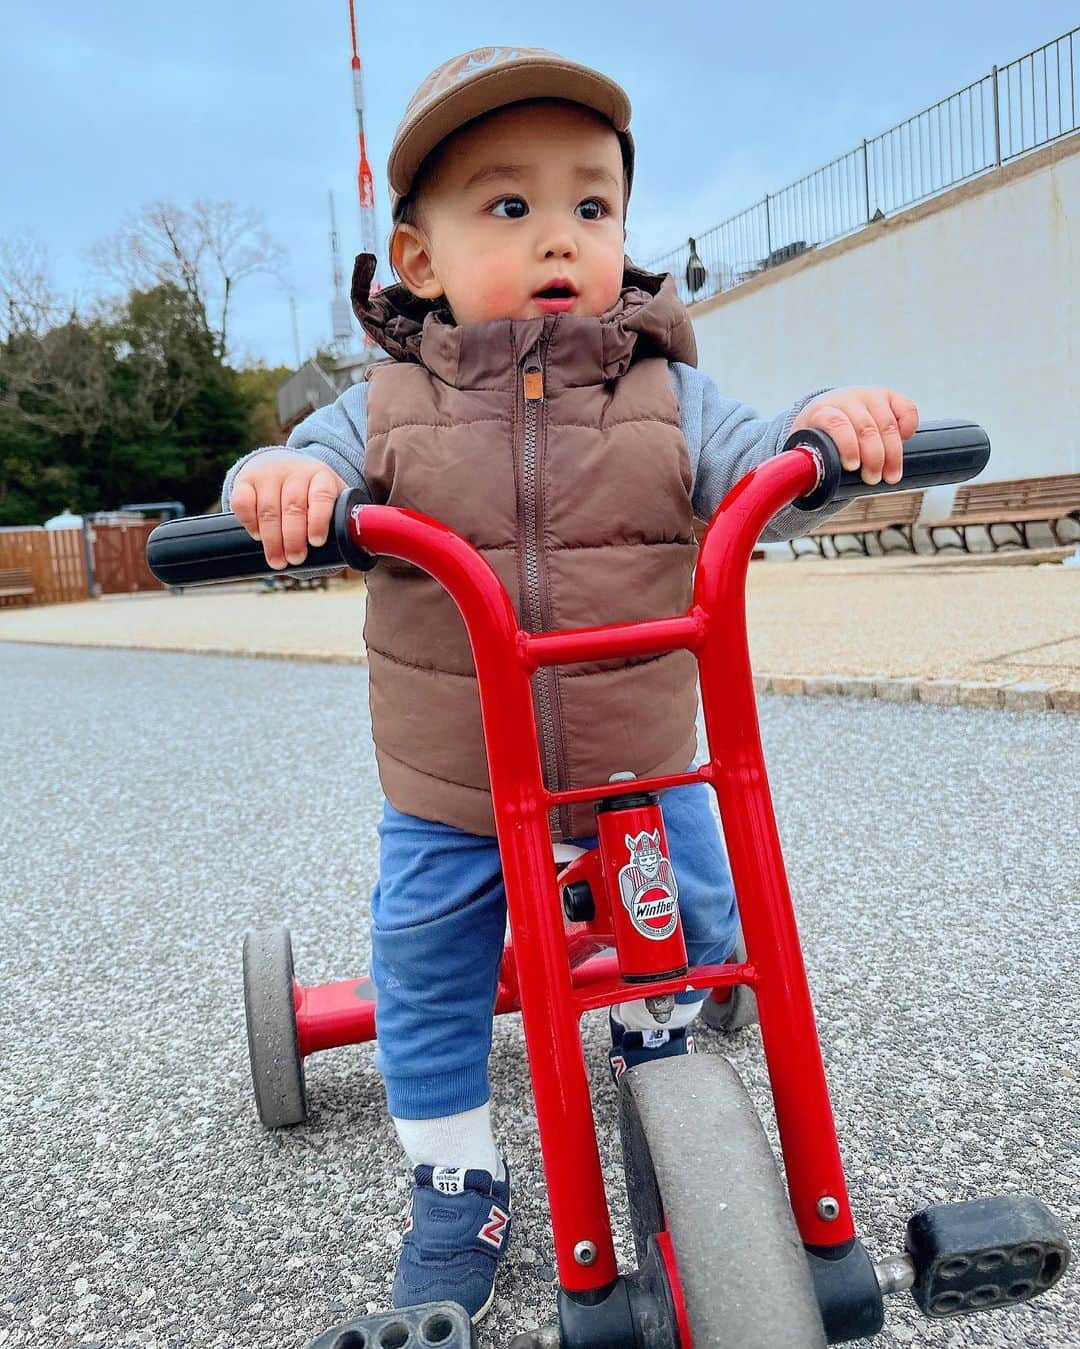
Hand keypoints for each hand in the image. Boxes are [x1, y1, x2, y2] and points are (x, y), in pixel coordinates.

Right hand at [231, 452, 347, 568]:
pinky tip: (257, 536)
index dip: (318, 520)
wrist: (284, 466)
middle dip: (293, 539)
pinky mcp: (245, 480)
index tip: (316, 542)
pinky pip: (242, 503)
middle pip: (293, 508)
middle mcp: (295, 471)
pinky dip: (249, 523)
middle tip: (294, 560)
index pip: (321, 497)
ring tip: (278, 561)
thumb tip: (355, 550)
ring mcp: (268, 474)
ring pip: (268, 509)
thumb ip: (343, 520)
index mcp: (321, 477)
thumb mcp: (332, 500)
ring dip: (272, 539)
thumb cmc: (313, 495)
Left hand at [789, 388, 918, 485]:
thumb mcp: (807, 450)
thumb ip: (806, 466)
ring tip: (891, 476)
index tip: (852, 467)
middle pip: (866, 427)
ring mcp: (870, 396)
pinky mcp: (889, 397)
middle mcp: (847, 399)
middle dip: (874, 457)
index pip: (836, 423)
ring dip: (893, 452)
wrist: (827, 414)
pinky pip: (907, 408)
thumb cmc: (817, 440)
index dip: (847, 445)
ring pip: (888, 423)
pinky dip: (909, 426)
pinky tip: (904, 443)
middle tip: (874, 479)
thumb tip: (803, 489)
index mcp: (822, 411)